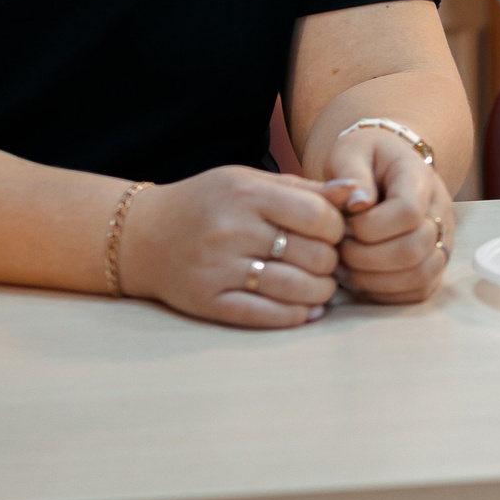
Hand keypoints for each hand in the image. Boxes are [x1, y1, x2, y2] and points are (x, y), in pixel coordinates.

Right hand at [117, 166, 347, 328]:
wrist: (142, 235)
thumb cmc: (209, 204)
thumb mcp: (251, 182)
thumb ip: (305, 190)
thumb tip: (357, 193)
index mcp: (246, 193)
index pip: (318, 216)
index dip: (337, 229)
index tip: (332, 234)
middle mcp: (231, 229)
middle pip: (312, 255)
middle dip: (330, 262)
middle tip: (327, 263)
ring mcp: (217, 268)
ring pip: (294, 289)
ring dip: (320, 293)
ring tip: (320, 287)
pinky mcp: (206, 301)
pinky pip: (264, 315)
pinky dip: (294, 317)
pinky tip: (306, 311)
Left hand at [323, 124, 456, 303]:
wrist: (384, 167)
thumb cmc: (364, 158)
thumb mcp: (351, 151)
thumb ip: (352, 172)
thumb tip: (358, 205)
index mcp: (420, 179)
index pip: (408, 212)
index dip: (370, 226)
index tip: (345, 221)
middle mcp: (439, 213)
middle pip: (416, 250)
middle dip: (367, 257)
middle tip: (339, 247)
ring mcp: (441, 243)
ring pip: (420, 277)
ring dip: (374, 279)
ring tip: (344, 266)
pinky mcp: (434, 266)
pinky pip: (418, 292)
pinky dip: (384, 292)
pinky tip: (358, 277)